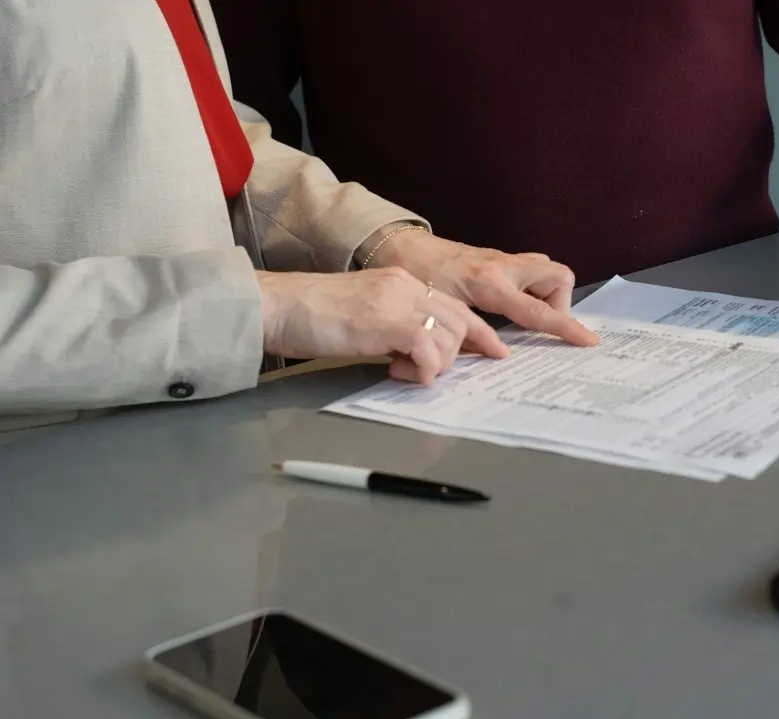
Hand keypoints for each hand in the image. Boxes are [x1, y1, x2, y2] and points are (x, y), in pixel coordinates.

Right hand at [256, 268, 508, 384]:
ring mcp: (397, 302)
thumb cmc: (312, 315)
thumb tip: (417, 353)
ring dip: (435, 364)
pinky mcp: (385, 322)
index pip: (456, 304)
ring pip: (449, 336)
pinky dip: (424, 369)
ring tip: (401, 370)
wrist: (278, 306)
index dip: (480, 332)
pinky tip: (400, 373)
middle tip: (437, 372)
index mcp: (402, 281)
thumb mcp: (365, 314)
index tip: (496, 351)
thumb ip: (396, 326)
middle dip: (464, 352)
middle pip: (462, 320)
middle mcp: (405, 286)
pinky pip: (428, 349)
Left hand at [368, 229, 597, 345]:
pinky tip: (511, 304)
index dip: (566, 327)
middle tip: (539, 324)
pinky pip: (531, 269)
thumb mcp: (442, 312)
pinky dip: (531, 287)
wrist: (400, 247)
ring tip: (526, 315)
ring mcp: (503, 259)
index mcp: (490, 284)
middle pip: (558, 277)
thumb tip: (498, 356)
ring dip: (546, 293)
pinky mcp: (498, 258)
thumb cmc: (416, 278)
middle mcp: (504, 266)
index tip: (587, 341)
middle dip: (560, 303)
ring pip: (547, 270)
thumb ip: (471, 335)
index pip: (538, 311)